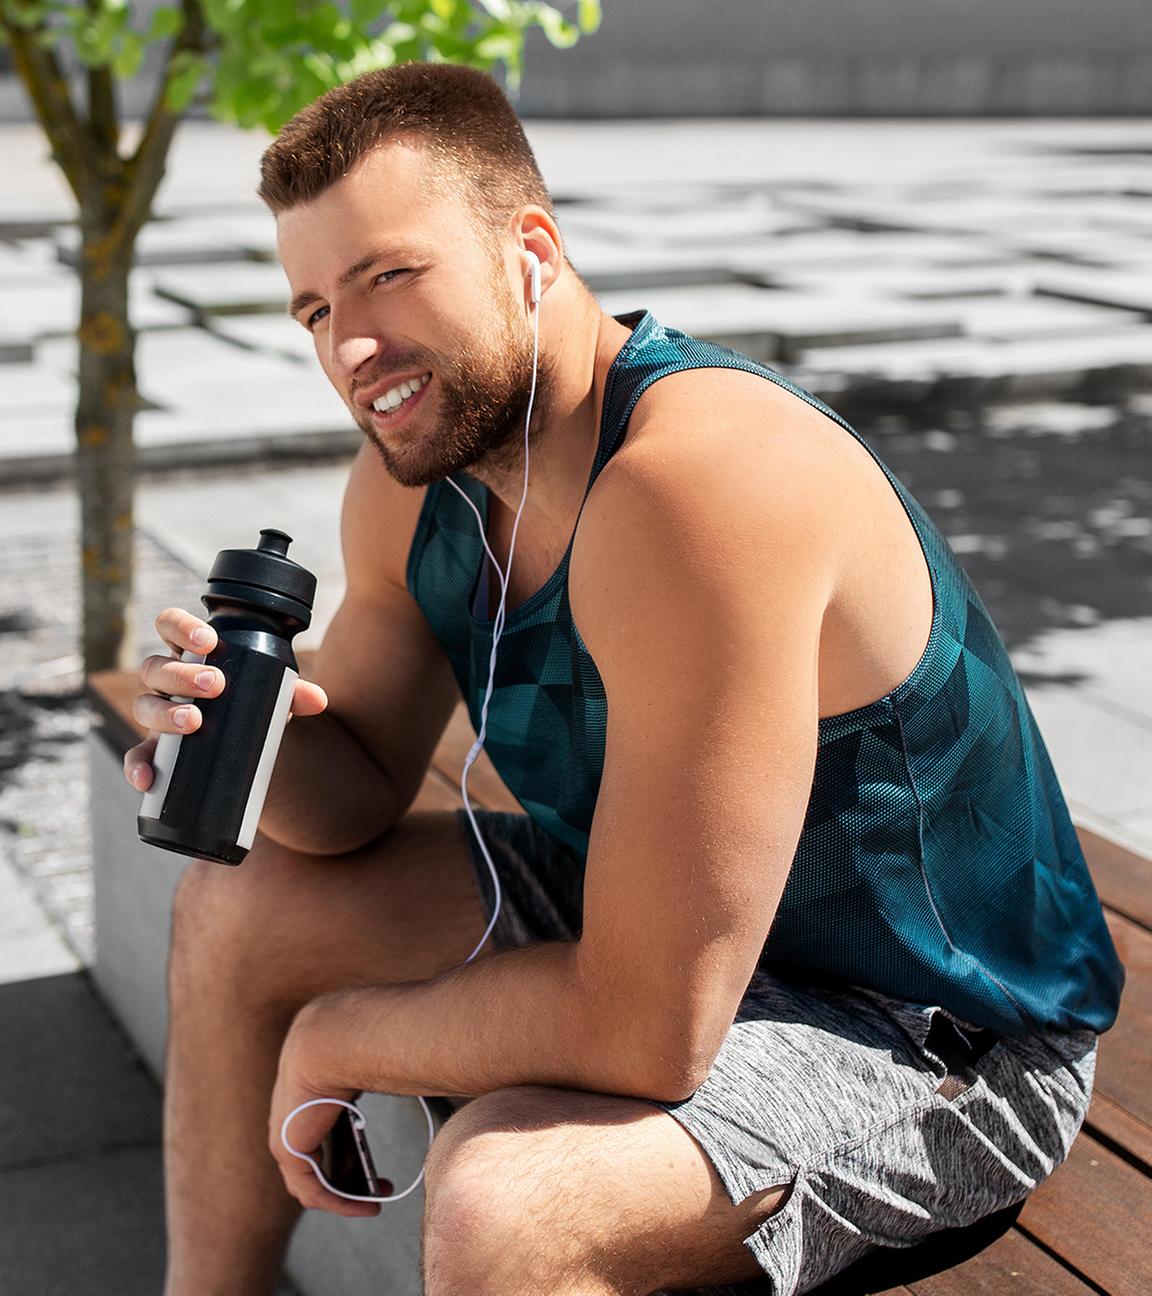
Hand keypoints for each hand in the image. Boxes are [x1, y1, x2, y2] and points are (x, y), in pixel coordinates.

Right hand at [123, 606, 328, 791]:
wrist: (245, 747)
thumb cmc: (252, 705)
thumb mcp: (271, 696)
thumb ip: (293, 693)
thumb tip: (317, 699)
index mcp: (191, 656)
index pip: (170, 626)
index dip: (181, 627)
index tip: (208, 641)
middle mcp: (167, 682)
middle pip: (155, 666)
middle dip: (181, 673)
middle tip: (214, 684)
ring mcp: (158, 715)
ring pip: (143, 705)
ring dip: (164, 712)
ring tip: (194, 721)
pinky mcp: (155, 751)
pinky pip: (137, 756)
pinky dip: (138, 767)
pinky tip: (149, 779)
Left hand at [268, 1001, 381, 1217]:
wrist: (330, 1040)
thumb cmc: (356, 1039)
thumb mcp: (366, 1059)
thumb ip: (378, 1063)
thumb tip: (411, 1050)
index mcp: (305, 1093)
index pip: (323, 1133)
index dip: (350, 1153)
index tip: (375, 1162)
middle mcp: (290, 1117)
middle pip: (319, 1160)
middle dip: (350, 1177)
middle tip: (380, 1187)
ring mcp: (285, 1136)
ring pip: (314, 1180)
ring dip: (346, 1196)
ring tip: (376, 1203)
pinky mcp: (289, 1153)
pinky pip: (314, 1190)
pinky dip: (340, 1202)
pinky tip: (367, 1206)